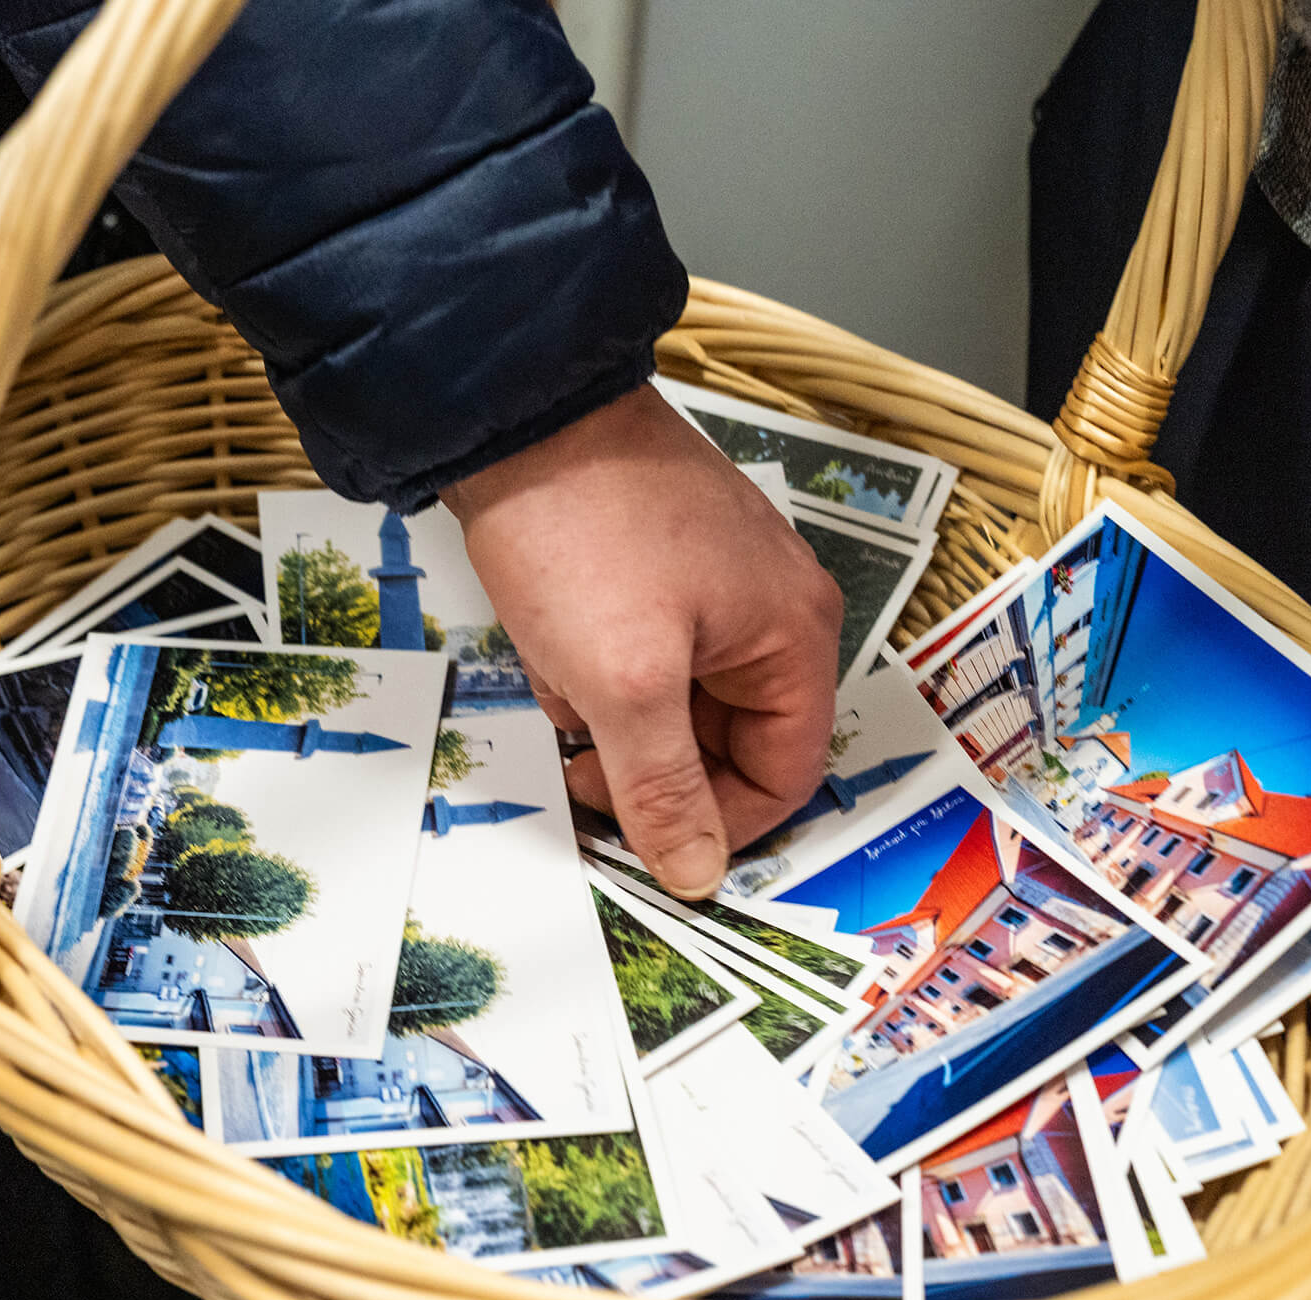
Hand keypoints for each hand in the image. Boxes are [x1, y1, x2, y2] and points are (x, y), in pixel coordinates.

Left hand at [443, 383, 840, 898]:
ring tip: (562, 671)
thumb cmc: (583, 532)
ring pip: (672, 702)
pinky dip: (589, 668)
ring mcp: (713, 584)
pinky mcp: (656, 568)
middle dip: (648, 758)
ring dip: (610, 712)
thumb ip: (664, 787)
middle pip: (728, 741)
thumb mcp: (625, 683)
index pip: (788, 772)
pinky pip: (636, 656)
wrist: (516, 414)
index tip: (644, 835)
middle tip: (581, 754)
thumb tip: (700, 873)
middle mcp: (771, 608)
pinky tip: (550, 639)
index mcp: (795, 634)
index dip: (719, 820)